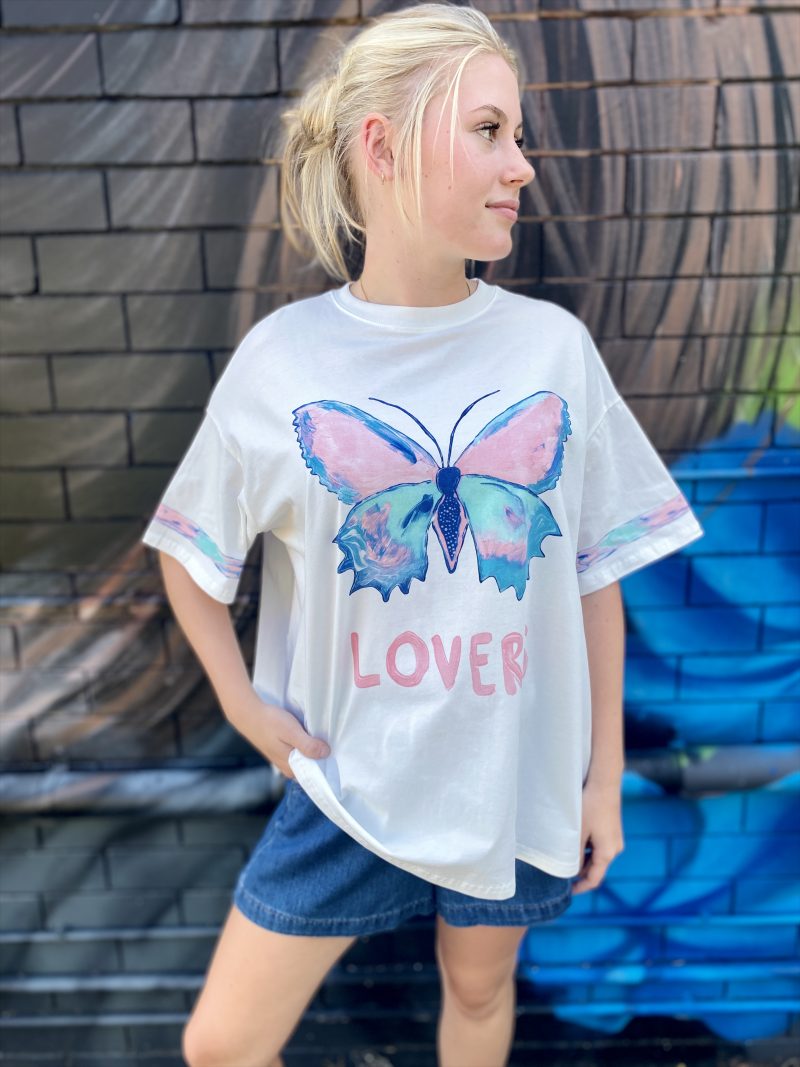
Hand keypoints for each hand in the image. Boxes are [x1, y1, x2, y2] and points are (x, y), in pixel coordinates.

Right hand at [223, 690, 329, 779]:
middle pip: (312, 768)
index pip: (315, 776)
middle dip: (323, 759)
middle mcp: (288, 768)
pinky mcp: (282, 751)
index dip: (328, 768)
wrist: (249, 715)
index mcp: (291, 768)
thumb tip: (326, 753)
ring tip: (325, 740)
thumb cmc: (270, 723)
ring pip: (306, 760)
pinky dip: (307, 747)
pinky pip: (300, 754)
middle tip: (335, 745)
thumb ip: (307, 745)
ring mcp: (285, 760)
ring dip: (315, 751)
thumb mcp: (291, 732)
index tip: (339, 757)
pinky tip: (312, 737)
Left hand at [571, 777, 624, 894]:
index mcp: (607, 853)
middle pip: (596, 868)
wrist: (604, 783)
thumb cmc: (590, 806)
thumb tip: (571, 869)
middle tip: (562, 871)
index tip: (568, 891)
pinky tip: (576, 840)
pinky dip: (588, 848)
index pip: (594, 879)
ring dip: (583, 858)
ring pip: (597, 857)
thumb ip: (574, 853)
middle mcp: (615, 849)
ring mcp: (615, 840)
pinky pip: (600, 846)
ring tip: (566, 853)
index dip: (581, 887)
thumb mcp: (578, 831)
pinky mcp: (613, 831)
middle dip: (580, 872)